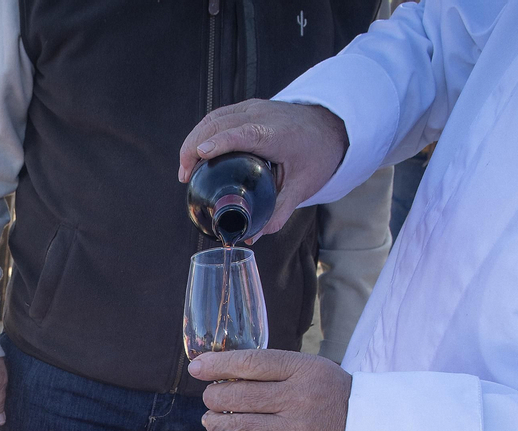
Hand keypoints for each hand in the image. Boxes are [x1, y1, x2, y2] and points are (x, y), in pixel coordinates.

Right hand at [177, 100, 349, 236]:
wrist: (332, 125)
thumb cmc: (318, 154)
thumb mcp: (302, 187)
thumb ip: (278, 212)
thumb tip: (253, 236)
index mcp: (275, 134)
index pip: (242, 134)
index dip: (220, 143)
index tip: (200, 156)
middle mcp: (262, 115)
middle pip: (219, 124)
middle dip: (194, 147)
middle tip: (184, 177)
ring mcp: (254, 107)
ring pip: (214, 118)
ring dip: (194, 140)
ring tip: (186, 168)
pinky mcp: (249, 107)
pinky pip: (219, 116)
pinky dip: (203, 132)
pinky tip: (197, 152)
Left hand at [188, 348, 349, 430]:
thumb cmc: (340, 405)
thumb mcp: (318, 374)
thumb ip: (280, 372)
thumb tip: (228, 373)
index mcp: (305, 370)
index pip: (250, 362)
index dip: (218, 364)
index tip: (198, 368)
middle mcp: (298, 398)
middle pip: (236, 394)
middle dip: (215, 397)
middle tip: (213, 400)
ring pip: (235, 423)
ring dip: (215, 422)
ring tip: (214, 420)